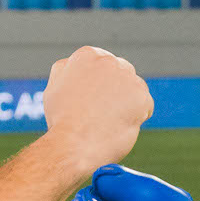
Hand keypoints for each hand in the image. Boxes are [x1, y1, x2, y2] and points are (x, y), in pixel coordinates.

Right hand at [42, 47, 153, 174]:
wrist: (73, 144)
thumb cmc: (61, 121)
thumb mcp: (53, 89)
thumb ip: (66, 72)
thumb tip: (73, 64)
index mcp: (85, 56)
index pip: (101, 64)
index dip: (99, 84)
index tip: (95, 99)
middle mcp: (108, 61)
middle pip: (121, 72)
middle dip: (116, 90)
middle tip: (104, 112)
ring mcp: (126, 77)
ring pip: (134, 88)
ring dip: (128, 102)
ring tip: (110, 121)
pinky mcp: (141, 96)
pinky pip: (145, 105)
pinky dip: (137, 117)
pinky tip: (120, 126)